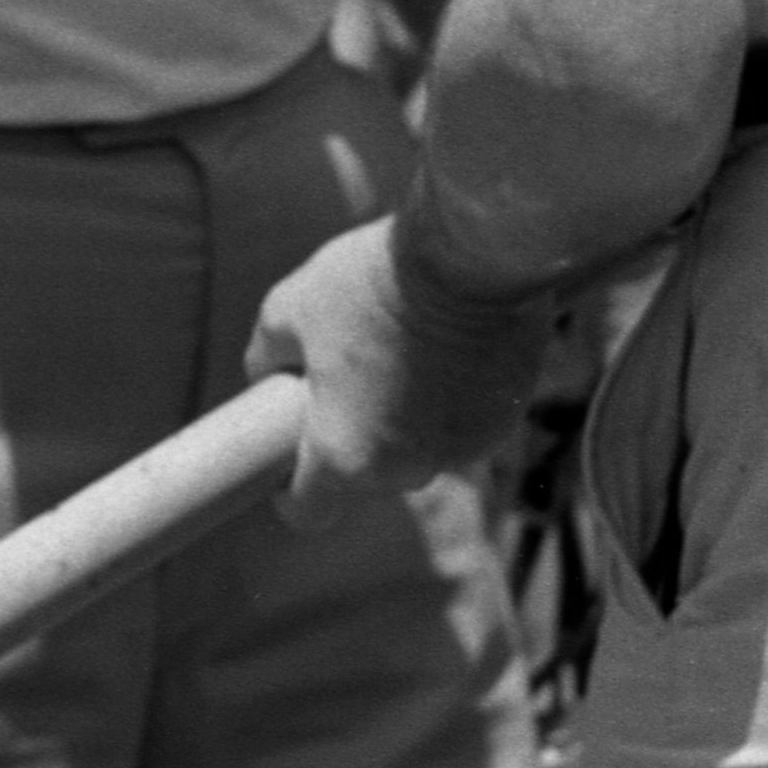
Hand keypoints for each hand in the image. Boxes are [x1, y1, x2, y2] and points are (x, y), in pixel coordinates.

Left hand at [254, 207, 558, 512]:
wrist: (471, 256)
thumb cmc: (371, 283)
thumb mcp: (288, 308)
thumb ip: (267, 356)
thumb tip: (265, 373)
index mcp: (346, 456)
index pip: (307, 510)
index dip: (289, 491)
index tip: (283, 464)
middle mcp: (408, 469)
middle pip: (366, 472)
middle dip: (350, 434)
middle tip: (341, 375)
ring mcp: (460, 450)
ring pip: (416, 447)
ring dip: (403, 416)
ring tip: (396, 347)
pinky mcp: (503, 422)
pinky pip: (459, 422)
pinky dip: (447, 397)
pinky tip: (442, 347)